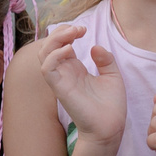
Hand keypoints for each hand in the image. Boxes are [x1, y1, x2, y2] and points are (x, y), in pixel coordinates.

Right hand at [37, 24, 125, 146]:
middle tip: (79, 29)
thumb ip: (105, 60)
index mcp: (75, 69)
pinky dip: (54, 55)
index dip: (67, 32)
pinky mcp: (60, 89)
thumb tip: (94, 46)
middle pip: (48, 45)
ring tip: (73, 35)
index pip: (60, 44)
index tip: (83, 29)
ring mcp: (60, 80)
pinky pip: (47, 69)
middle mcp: (65, 72)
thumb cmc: (111, 105)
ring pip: (43, 54)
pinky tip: (69, 50)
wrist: (111, 127)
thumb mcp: (112, 76)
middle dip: (60, 31)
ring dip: (55, 39)